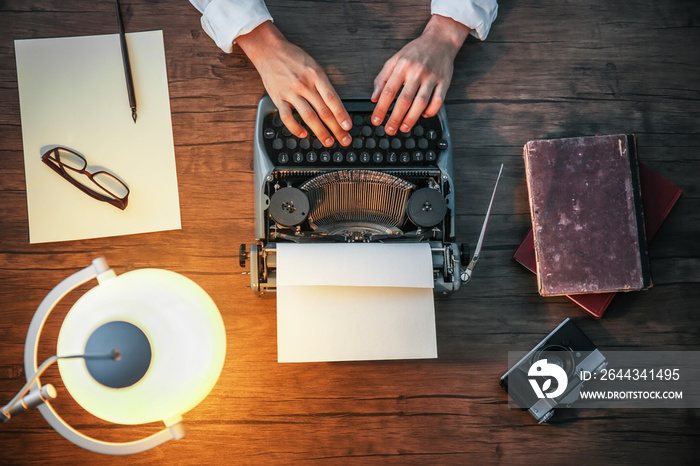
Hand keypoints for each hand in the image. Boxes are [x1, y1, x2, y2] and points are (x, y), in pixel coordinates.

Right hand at [237, 21, 351, 146]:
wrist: (269, 51)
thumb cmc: (294, 59)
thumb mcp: (314, 66)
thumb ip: (323, 85)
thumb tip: (336, 105)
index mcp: (316, 75)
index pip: (332, 99)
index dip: (341, 114)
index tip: (348, 126)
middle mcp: (304, 85)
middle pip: (323, 111)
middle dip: (336, 128)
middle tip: (344, 140)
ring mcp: (290, 92)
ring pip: (308, 116)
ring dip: (320, 132)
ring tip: (328, 141)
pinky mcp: (278, 98)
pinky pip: (287, 117)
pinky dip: (295, 128)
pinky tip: (303, 134)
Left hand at [370, 15, 470, 134]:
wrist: (440, 40)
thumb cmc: (415, 52)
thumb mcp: (395, 60)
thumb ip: (382, 79)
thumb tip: (374, 98)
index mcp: (402, 66)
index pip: (388, 91)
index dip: (381, 108)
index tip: (376, 120)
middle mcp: (417, 71)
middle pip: (404, 100)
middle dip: (395, 118)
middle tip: (389, 130)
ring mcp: (432, 77)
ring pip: (421, 102)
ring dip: (412, 118)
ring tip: (404, 128)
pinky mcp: (444, 81)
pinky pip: (438, 101)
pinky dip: (431, 111)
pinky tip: (423, 116)